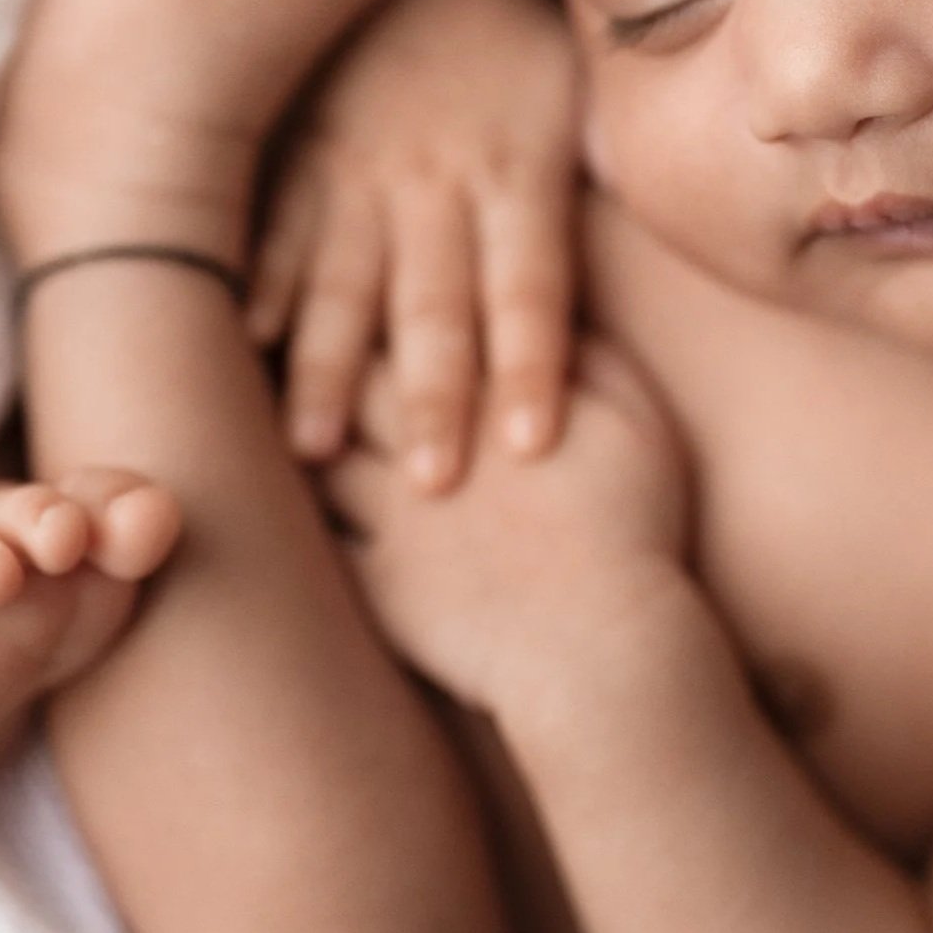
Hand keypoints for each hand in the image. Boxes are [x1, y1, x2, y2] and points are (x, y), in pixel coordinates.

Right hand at [249, 0, 582, 488]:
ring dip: (334, 368)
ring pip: (347, 280)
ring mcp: (362, 167)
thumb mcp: (576, 83)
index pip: (534, 286)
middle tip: (438, 487)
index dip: (537, 367)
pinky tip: (246, 340)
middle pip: (441, 305)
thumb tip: (676, 219)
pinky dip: (263, 282)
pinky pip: (278, 223)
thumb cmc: (512, 31)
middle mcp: (440, 179)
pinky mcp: (301, 151)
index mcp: (519, 168)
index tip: (537, 449)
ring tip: (317, 448)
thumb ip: (595, 170)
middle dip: (438, 399)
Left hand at [325, 335, 692, 722]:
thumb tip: (550, 312)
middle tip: (299, 338)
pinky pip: (321, 536)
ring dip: (305, 433)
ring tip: (294, 420)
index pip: (416, 323)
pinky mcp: (379, 580)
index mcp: (488, 391)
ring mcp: (394, 513)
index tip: (370, 287)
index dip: (385, 299)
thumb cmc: (635, 530)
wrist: (602, 646)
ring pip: (323, 454)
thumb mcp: (638, 421)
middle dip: (323, 355)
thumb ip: (591, 355)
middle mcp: (428, 440)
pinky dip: (303, 517)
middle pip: (353, 379)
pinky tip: (293, 507)